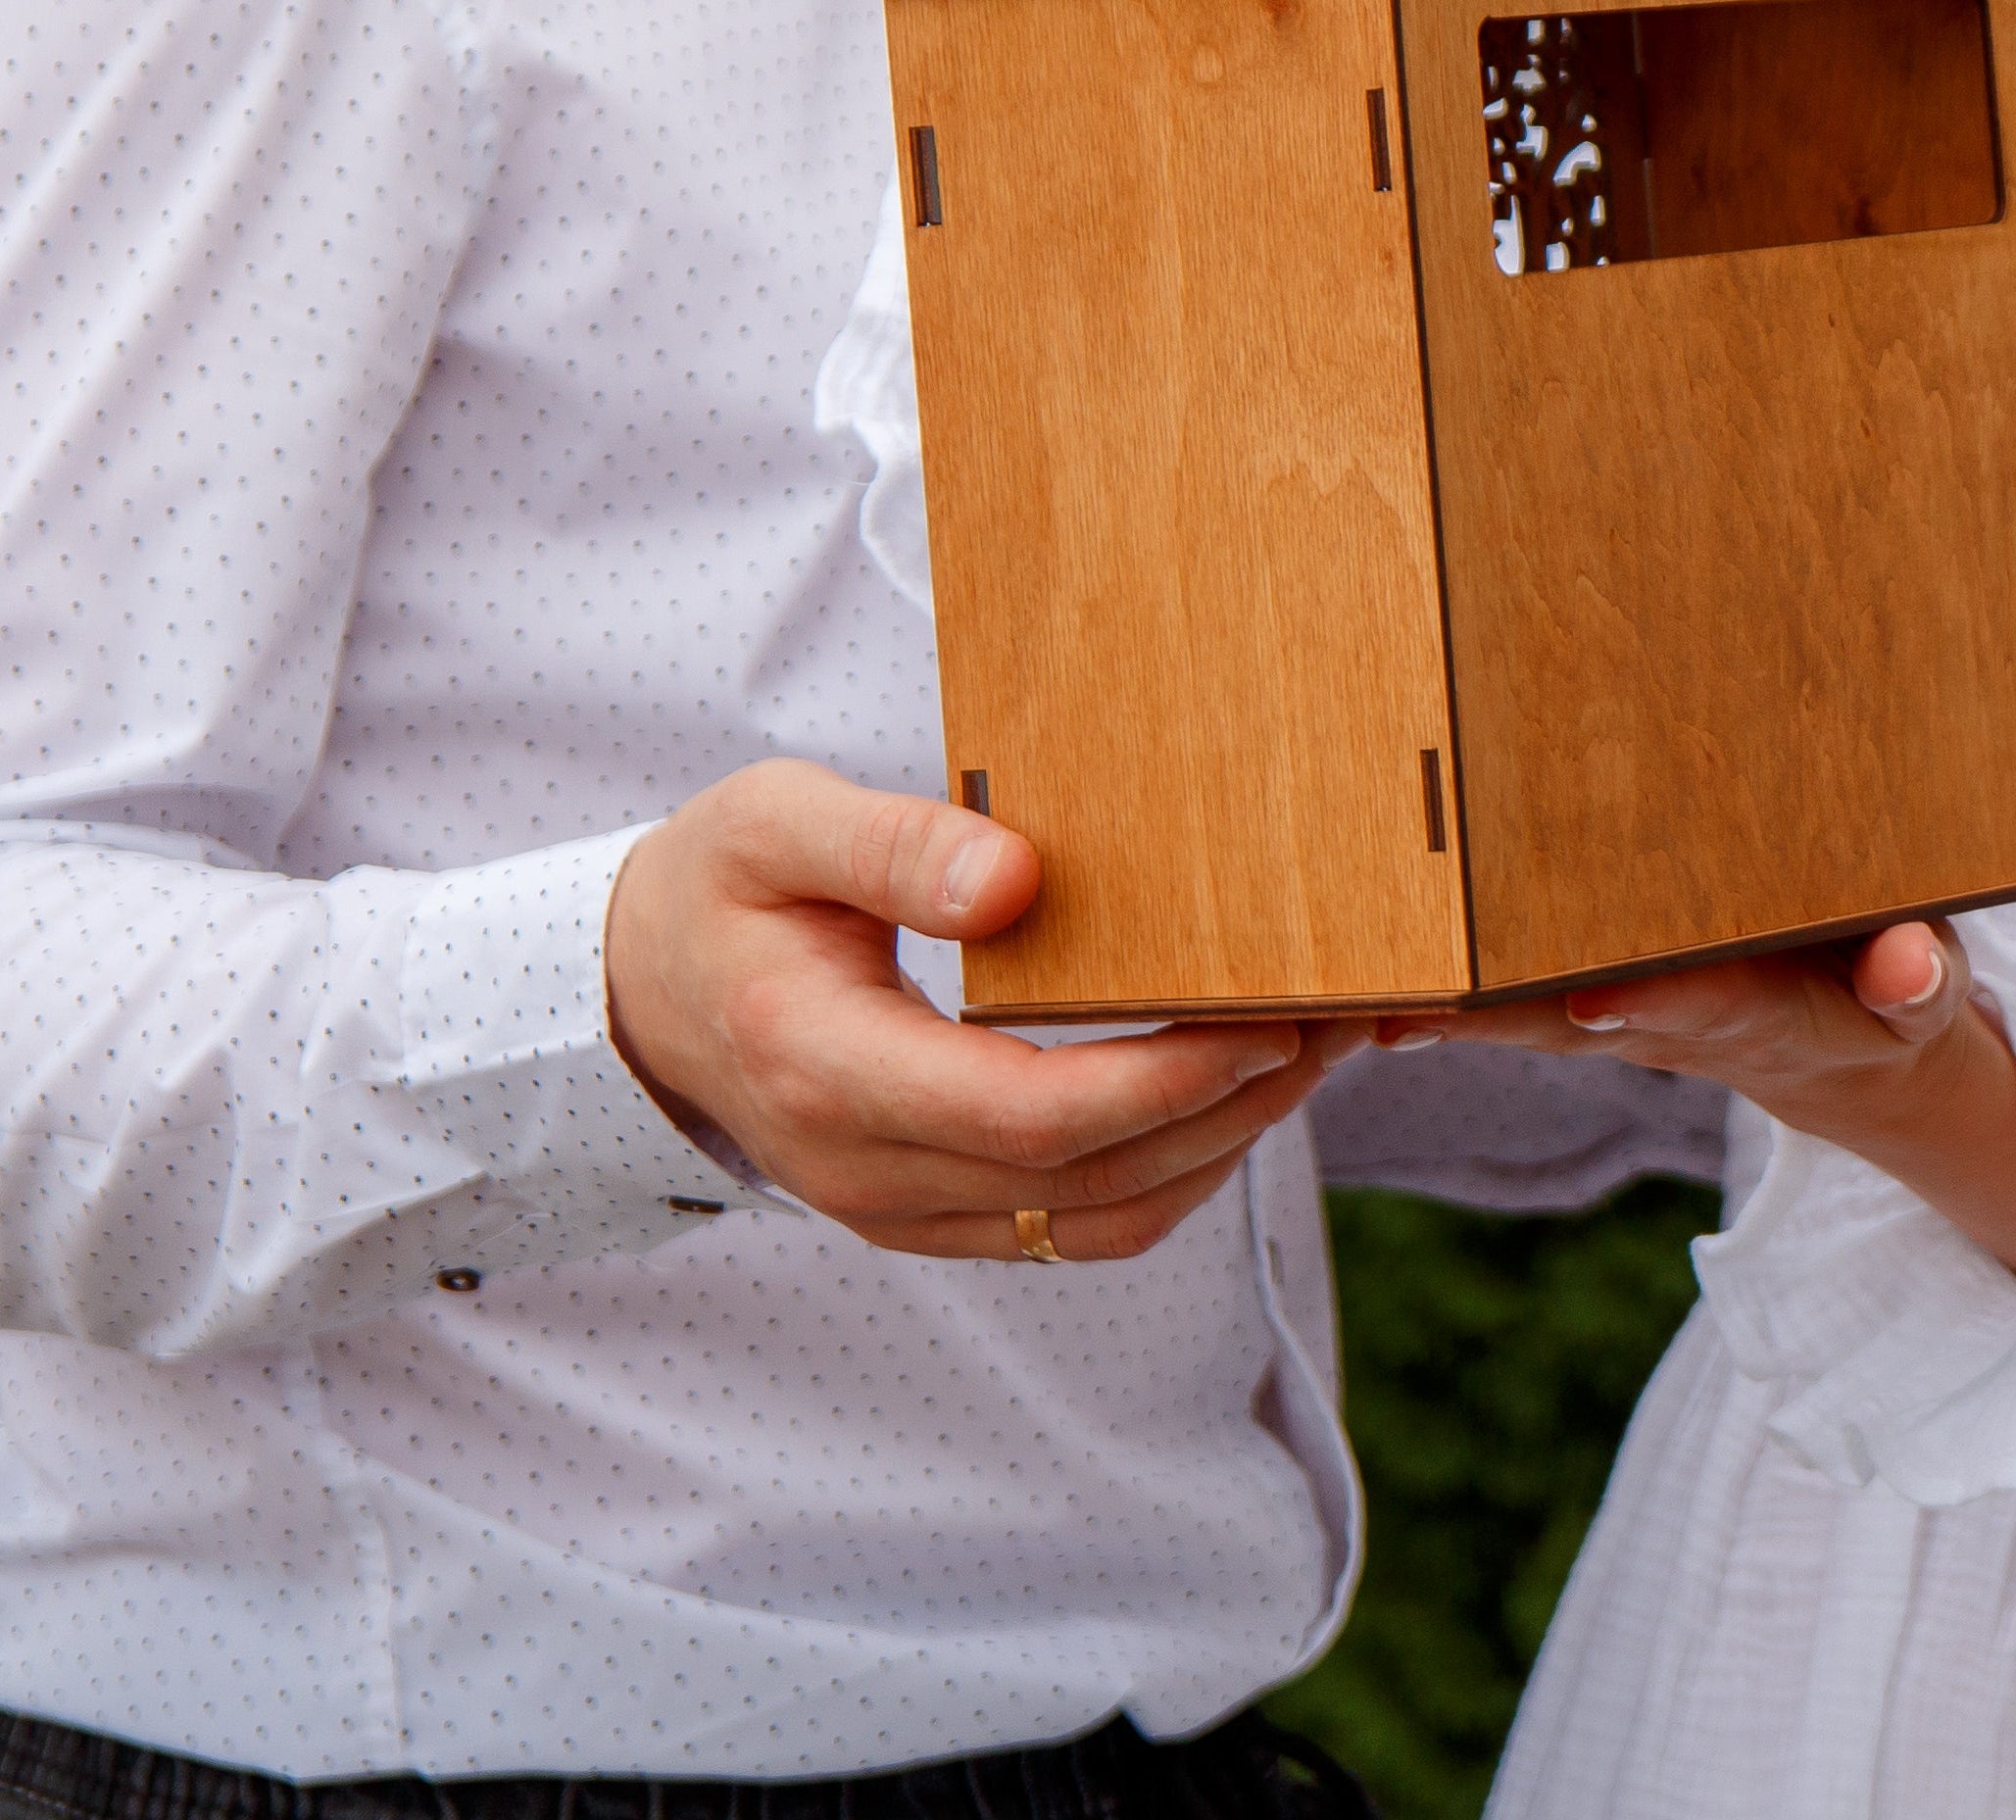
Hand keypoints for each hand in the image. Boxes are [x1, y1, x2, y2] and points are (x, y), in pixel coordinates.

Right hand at [605, 760, 1353, 1261]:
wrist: (636, 995)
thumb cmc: (714, 888)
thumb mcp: (776, 826)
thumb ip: (894, 848)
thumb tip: (1021, 880)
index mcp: (827, 1071)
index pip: (1029, 1115)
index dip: (1164, 1077)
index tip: (1267, 1014)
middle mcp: (865, 1172)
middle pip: (1088, 1179)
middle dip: (1229, 1107)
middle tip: (1338, 1020)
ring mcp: (896, 1211)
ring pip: (1096, 1223)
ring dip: (1218, 1151)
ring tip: (1310, 1053)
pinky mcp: (927, 1216)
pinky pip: (1072, 1228)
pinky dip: (1167, 1175)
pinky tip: (1226, 1096)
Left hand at [1381, 920, 2015, 1288]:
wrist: (1858, 1051)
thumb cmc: (1894, 995)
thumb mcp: (1929, 999)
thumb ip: (1917, 980)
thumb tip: (1910, 965)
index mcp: (1760, 1012)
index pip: (1701, 1004)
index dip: (1650, 1005)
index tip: (1591, 1005)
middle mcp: (1671, 1019)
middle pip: (1571, 1020)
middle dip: (1493, 1017)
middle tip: (1409, 1009)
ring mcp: (1625, 1013)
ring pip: (1524, 1012)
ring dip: (1446, 1009)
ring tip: (1359, 996)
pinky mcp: (1596, 997)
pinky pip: (1512, 997)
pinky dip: (1446, 994)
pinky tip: (1369, 986)